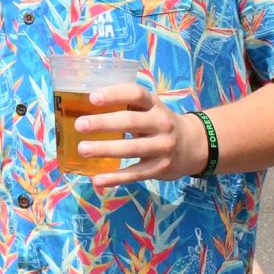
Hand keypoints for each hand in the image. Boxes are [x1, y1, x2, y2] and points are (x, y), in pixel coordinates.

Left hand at [71, 83, 209, 186]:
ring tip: (82, 149)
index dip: (114, 94)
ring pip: (131, 148)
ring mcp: (163, 147)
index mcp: (154, 105)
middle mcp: (161, 124)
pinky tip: (97, 179)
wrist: (194, 145)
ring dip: (105, 149)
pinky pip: (135, 174)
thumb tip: (81, 107)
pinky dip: (115, 178)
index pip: (136, 94)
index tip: (92, 98)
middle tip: (79, 125)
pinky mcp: (160, 168)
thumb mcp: (149, 109)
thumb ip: (126, 106)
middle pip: (131, 121)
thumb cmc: (159, 123)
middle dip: (104, 123)